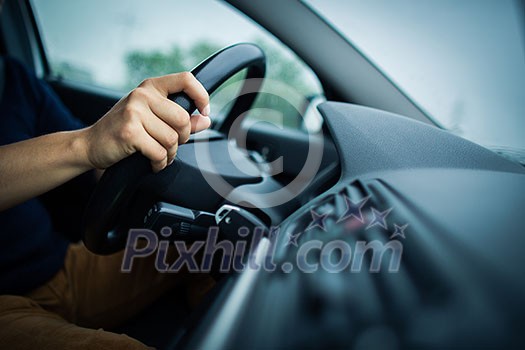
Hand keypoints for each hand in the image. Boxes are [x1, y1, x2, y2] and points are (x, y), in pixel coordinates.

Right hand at [82, 72, 210, 171]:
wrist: (90, 144)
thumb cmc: (123, 130)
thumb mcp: (152, 119)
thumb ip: (180, 119)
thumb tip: (206, 119)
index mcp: (150, 87)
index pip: (185, 79)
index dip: (201, 95)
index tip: (204, 111)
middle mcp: (142, 95)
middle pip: (182, 119)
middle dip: (182, 138)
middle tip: (171, 145)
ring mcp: (134, 112)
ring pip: (172, 138)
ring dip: (169, 154)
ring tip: (159, 156)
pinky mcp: (129, 131)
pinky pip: (159, 152)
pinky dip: (160, 163)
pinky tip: (152, 163)